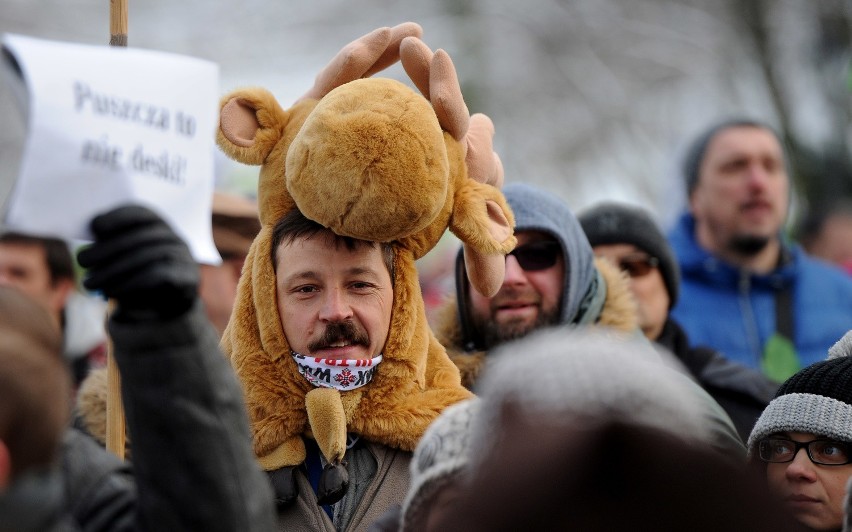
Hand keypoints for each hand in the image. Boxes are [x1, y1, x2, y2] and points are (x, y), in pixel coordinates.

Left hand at [78, 204, 198, 319]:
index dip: (118, 217)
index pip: (142, 213)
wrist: (168, 308)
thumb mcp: (125, 261)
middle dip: (107, 249)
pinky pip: (158, 276)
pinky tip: (112, 292)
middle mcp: (175, 238)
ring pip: (147, 257)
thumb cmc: (139, 279)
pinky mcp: (187, 278)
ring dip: (114, 271)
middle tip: (82, 261)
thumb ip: (111, 250)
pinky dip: (130, 284)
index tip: (94, 227)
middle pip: (140, 238)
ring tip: (91, 283)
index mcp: (160, 227)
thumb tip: (86, 251)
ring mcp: (184, 257)